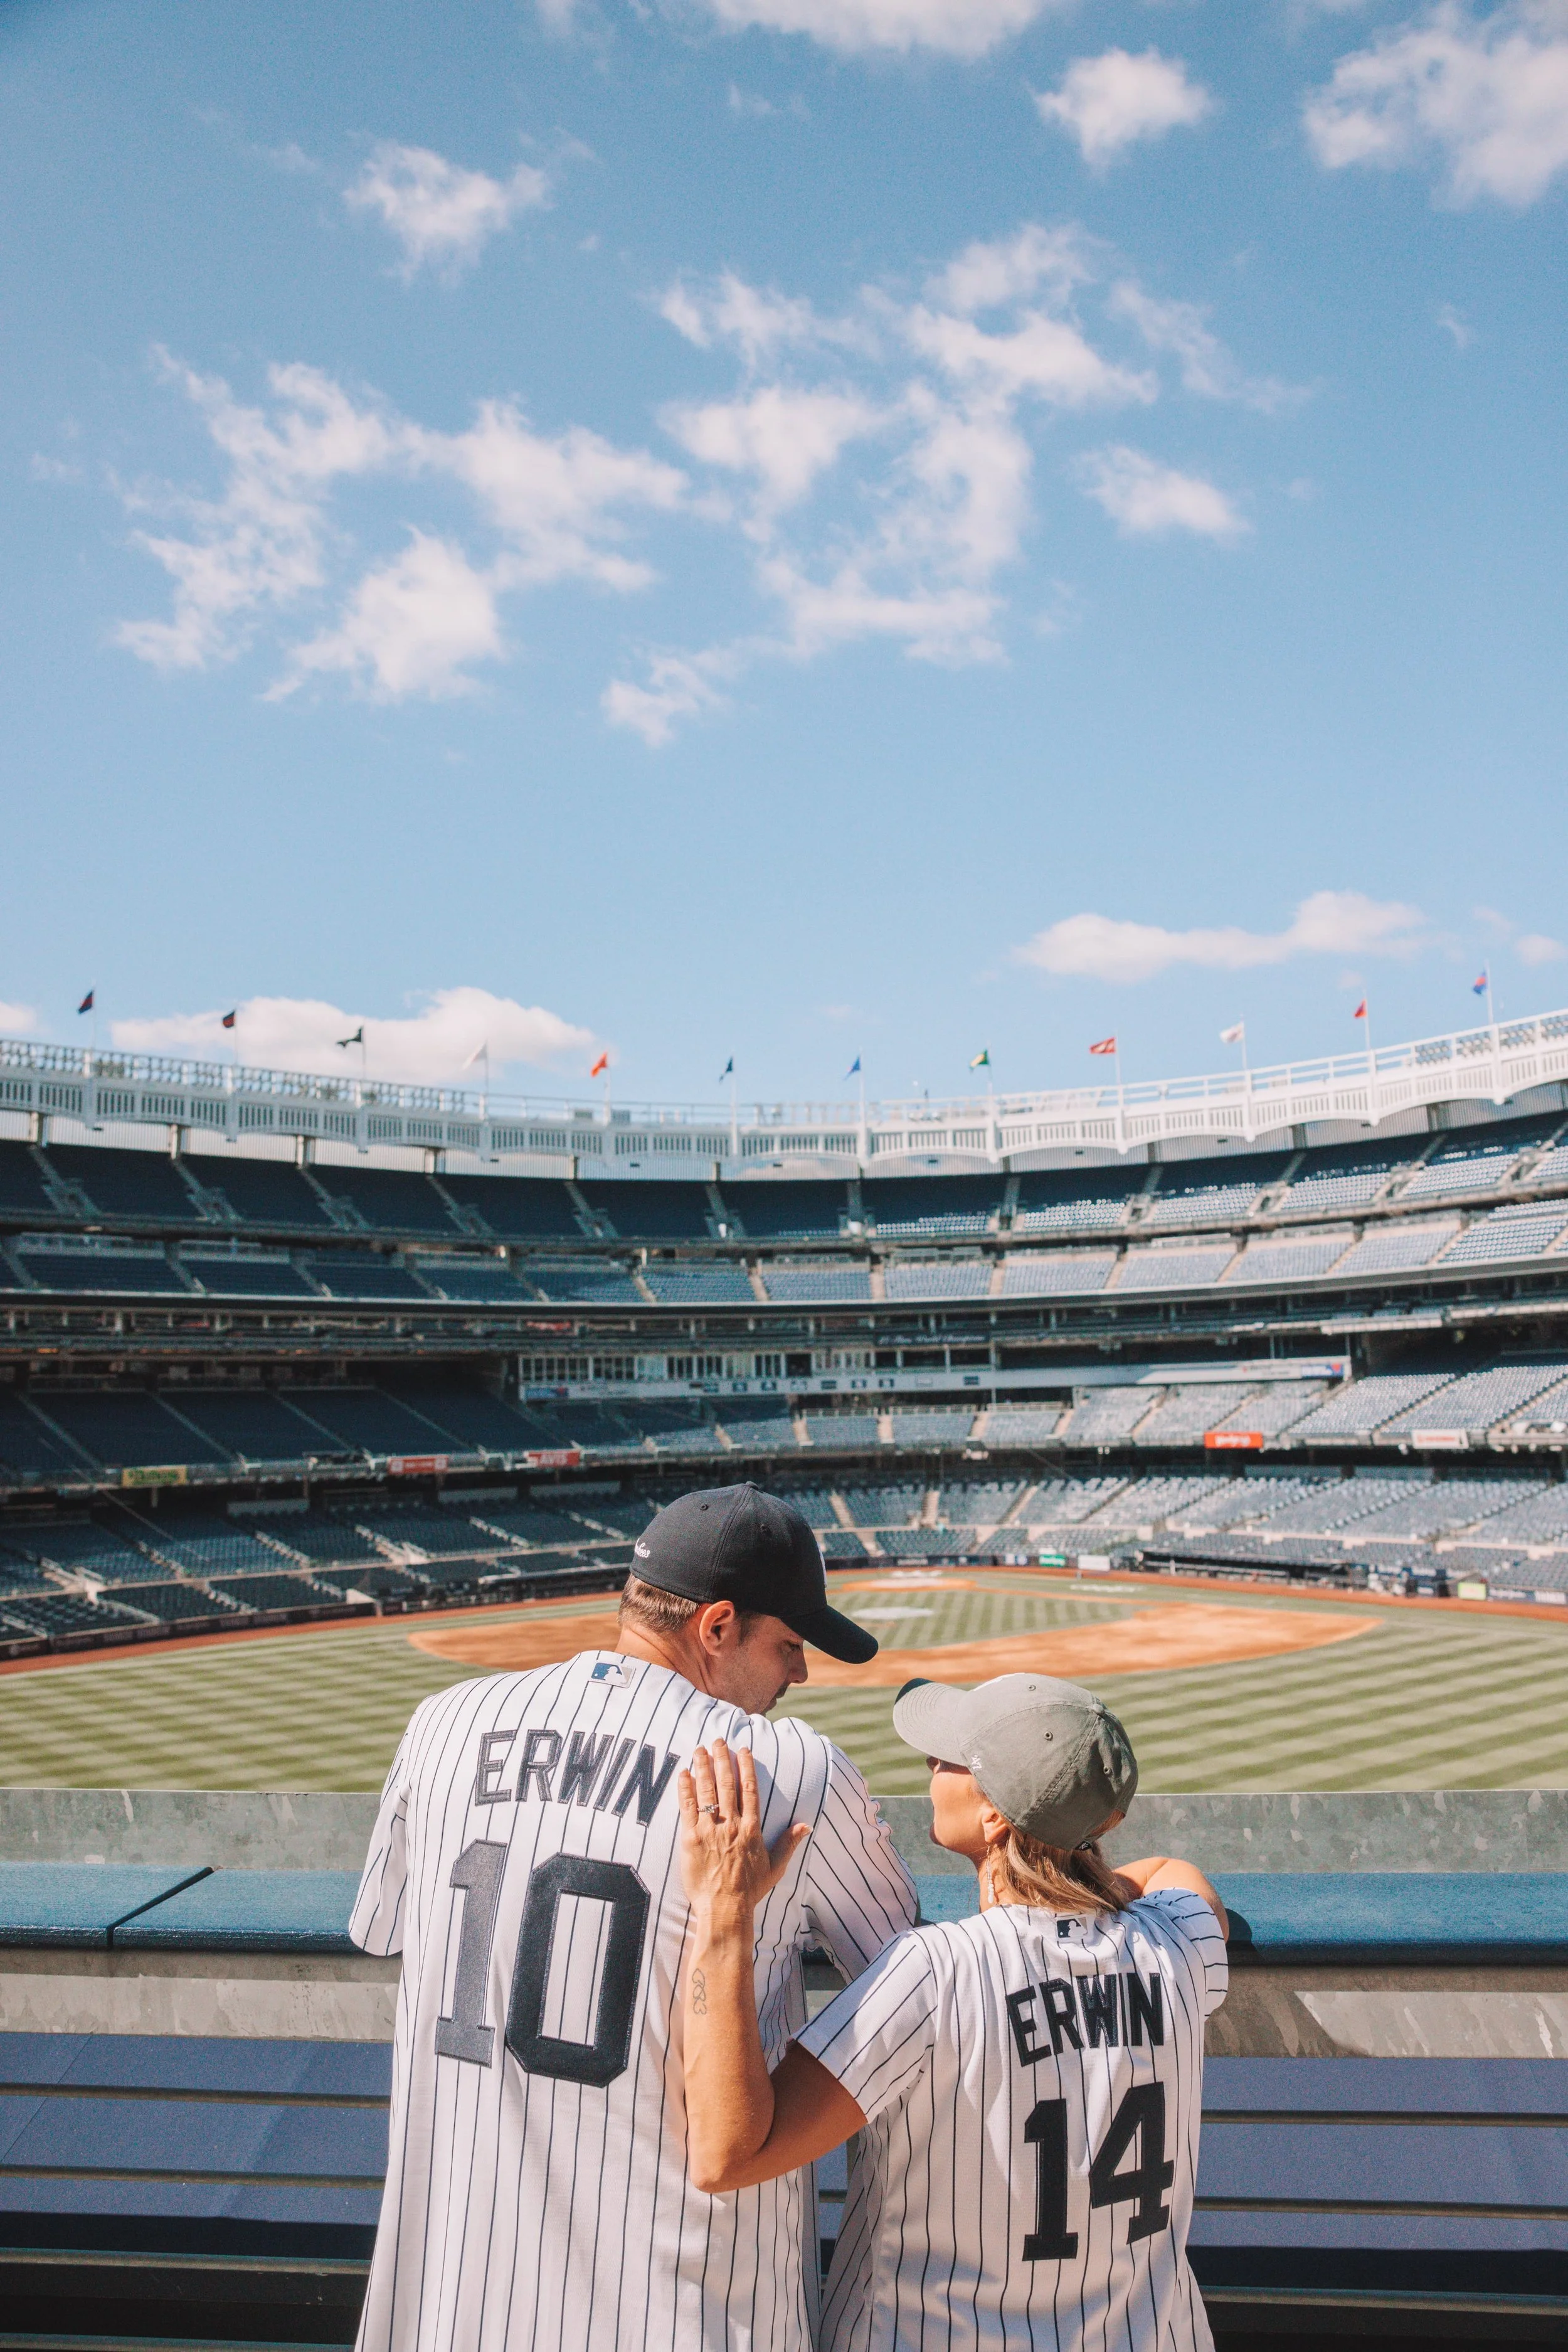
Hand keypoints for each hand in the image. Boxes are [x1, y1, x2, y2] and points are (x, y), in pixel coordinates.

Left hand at [678, 1741, 809, 1922]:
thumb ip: (789, 1842)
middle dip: (722, 1759)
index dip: (746, 1767)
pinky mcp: (691, 1838)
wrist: (724, 1909)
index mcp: (751, 1829)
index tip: (743, 1750)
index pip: (749, 1790)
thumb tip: (807, 1825)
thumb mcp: (775, 1867)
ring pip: (706, 1791)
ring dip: (703, 1767)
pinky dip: (685, 1789)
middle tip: (718, 1740)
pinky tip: (683, 1774)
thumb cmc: (750, 1891)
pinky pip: (687, 1808)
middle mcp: (731, 1825)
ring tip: (699, 1749)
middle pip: (726, 1784)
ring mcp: (710, 1830)